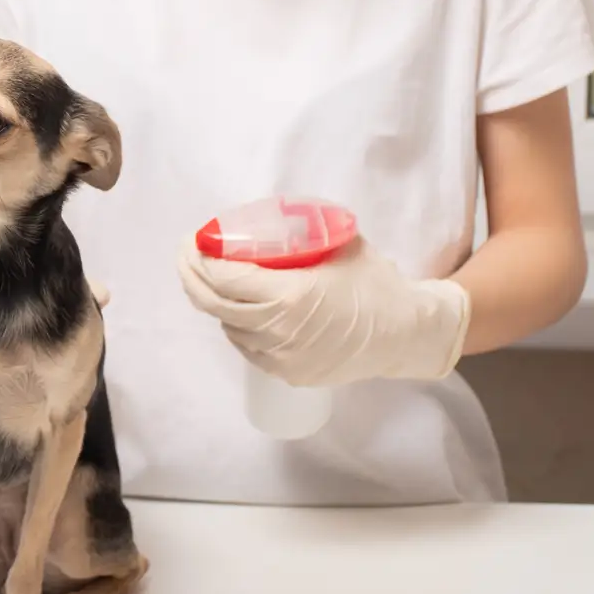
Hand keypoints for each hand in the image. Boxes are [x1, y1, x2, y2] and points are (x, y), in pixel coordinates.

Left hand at [176, 234, 471, 387]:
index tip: (195, 239)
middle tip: (188, 256)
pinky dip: (237, 324)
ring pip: (229, 326)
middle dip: (192, 276)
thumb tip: (267, 219)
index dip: (202, 257)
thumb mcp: (338, 245)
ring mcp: (281, 357)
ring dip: (216, 301)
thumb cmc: (374, 282)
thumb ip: (300, 234)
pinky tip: (238, 308)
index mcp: (289, 295)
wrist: (405, 333)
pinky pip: (248, 346)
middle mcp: (278, 331)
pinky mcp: (287, 374)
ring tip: (211, 278)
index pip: (225, 277)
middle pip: (214, 304)